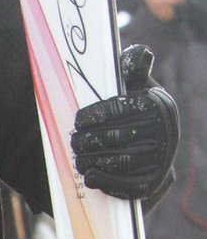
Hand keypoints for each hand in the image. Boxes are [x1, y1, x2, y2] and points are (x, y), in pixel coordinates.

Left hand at [70, 45, 179, 201]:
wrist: (158, 148)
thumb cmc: (141, 111)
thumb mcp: (139, 87)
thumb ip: (134, 69)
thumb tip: (141, 53)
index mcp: (158, 106)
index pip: (118, 110)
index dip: (93, 116)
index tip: (78, 121)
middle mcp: (164, 133)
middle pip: (115, 138)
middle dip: (87, 140)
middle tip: (74, 141)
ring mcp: (161, 160)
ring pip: (119, 162)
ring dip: (91, 161)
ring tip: (78, 159)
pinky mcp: (155, 183)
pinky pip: (127, 185)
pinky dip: (105, 181)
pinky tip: (90, 176)